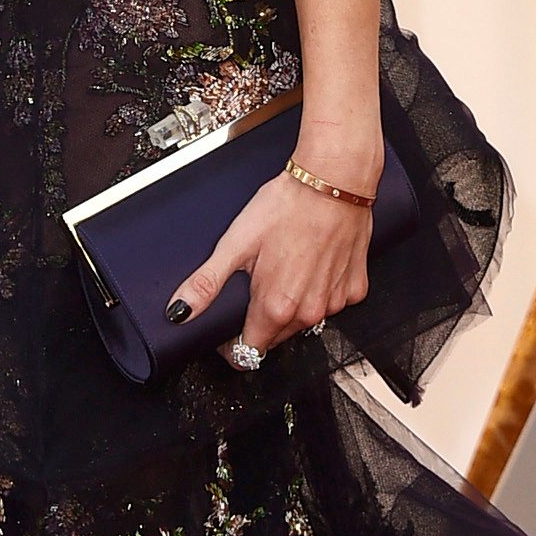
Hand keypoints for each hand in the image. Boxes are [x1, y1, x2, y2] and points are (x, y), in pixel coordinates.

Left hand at [166, 163, 373, 361]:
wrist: (333, 182)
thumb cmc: (288, 207)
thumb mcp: (236, 243)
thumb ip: (207, 282)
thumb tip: (180, 311)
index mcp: (276, 306)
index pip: (249, 352)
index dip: (233, 344)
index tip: (228, 330)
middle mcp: (309, 312)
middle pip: (275, 337)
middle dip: (261, 320)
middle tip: (257, 282)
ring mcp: (335, 303)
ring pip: (304, 321)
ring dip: (291, 305)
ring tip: (284, 267)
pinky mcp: (355, 290)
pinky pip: (331, 302)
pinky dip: (319, 290)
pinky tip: (312, 264)